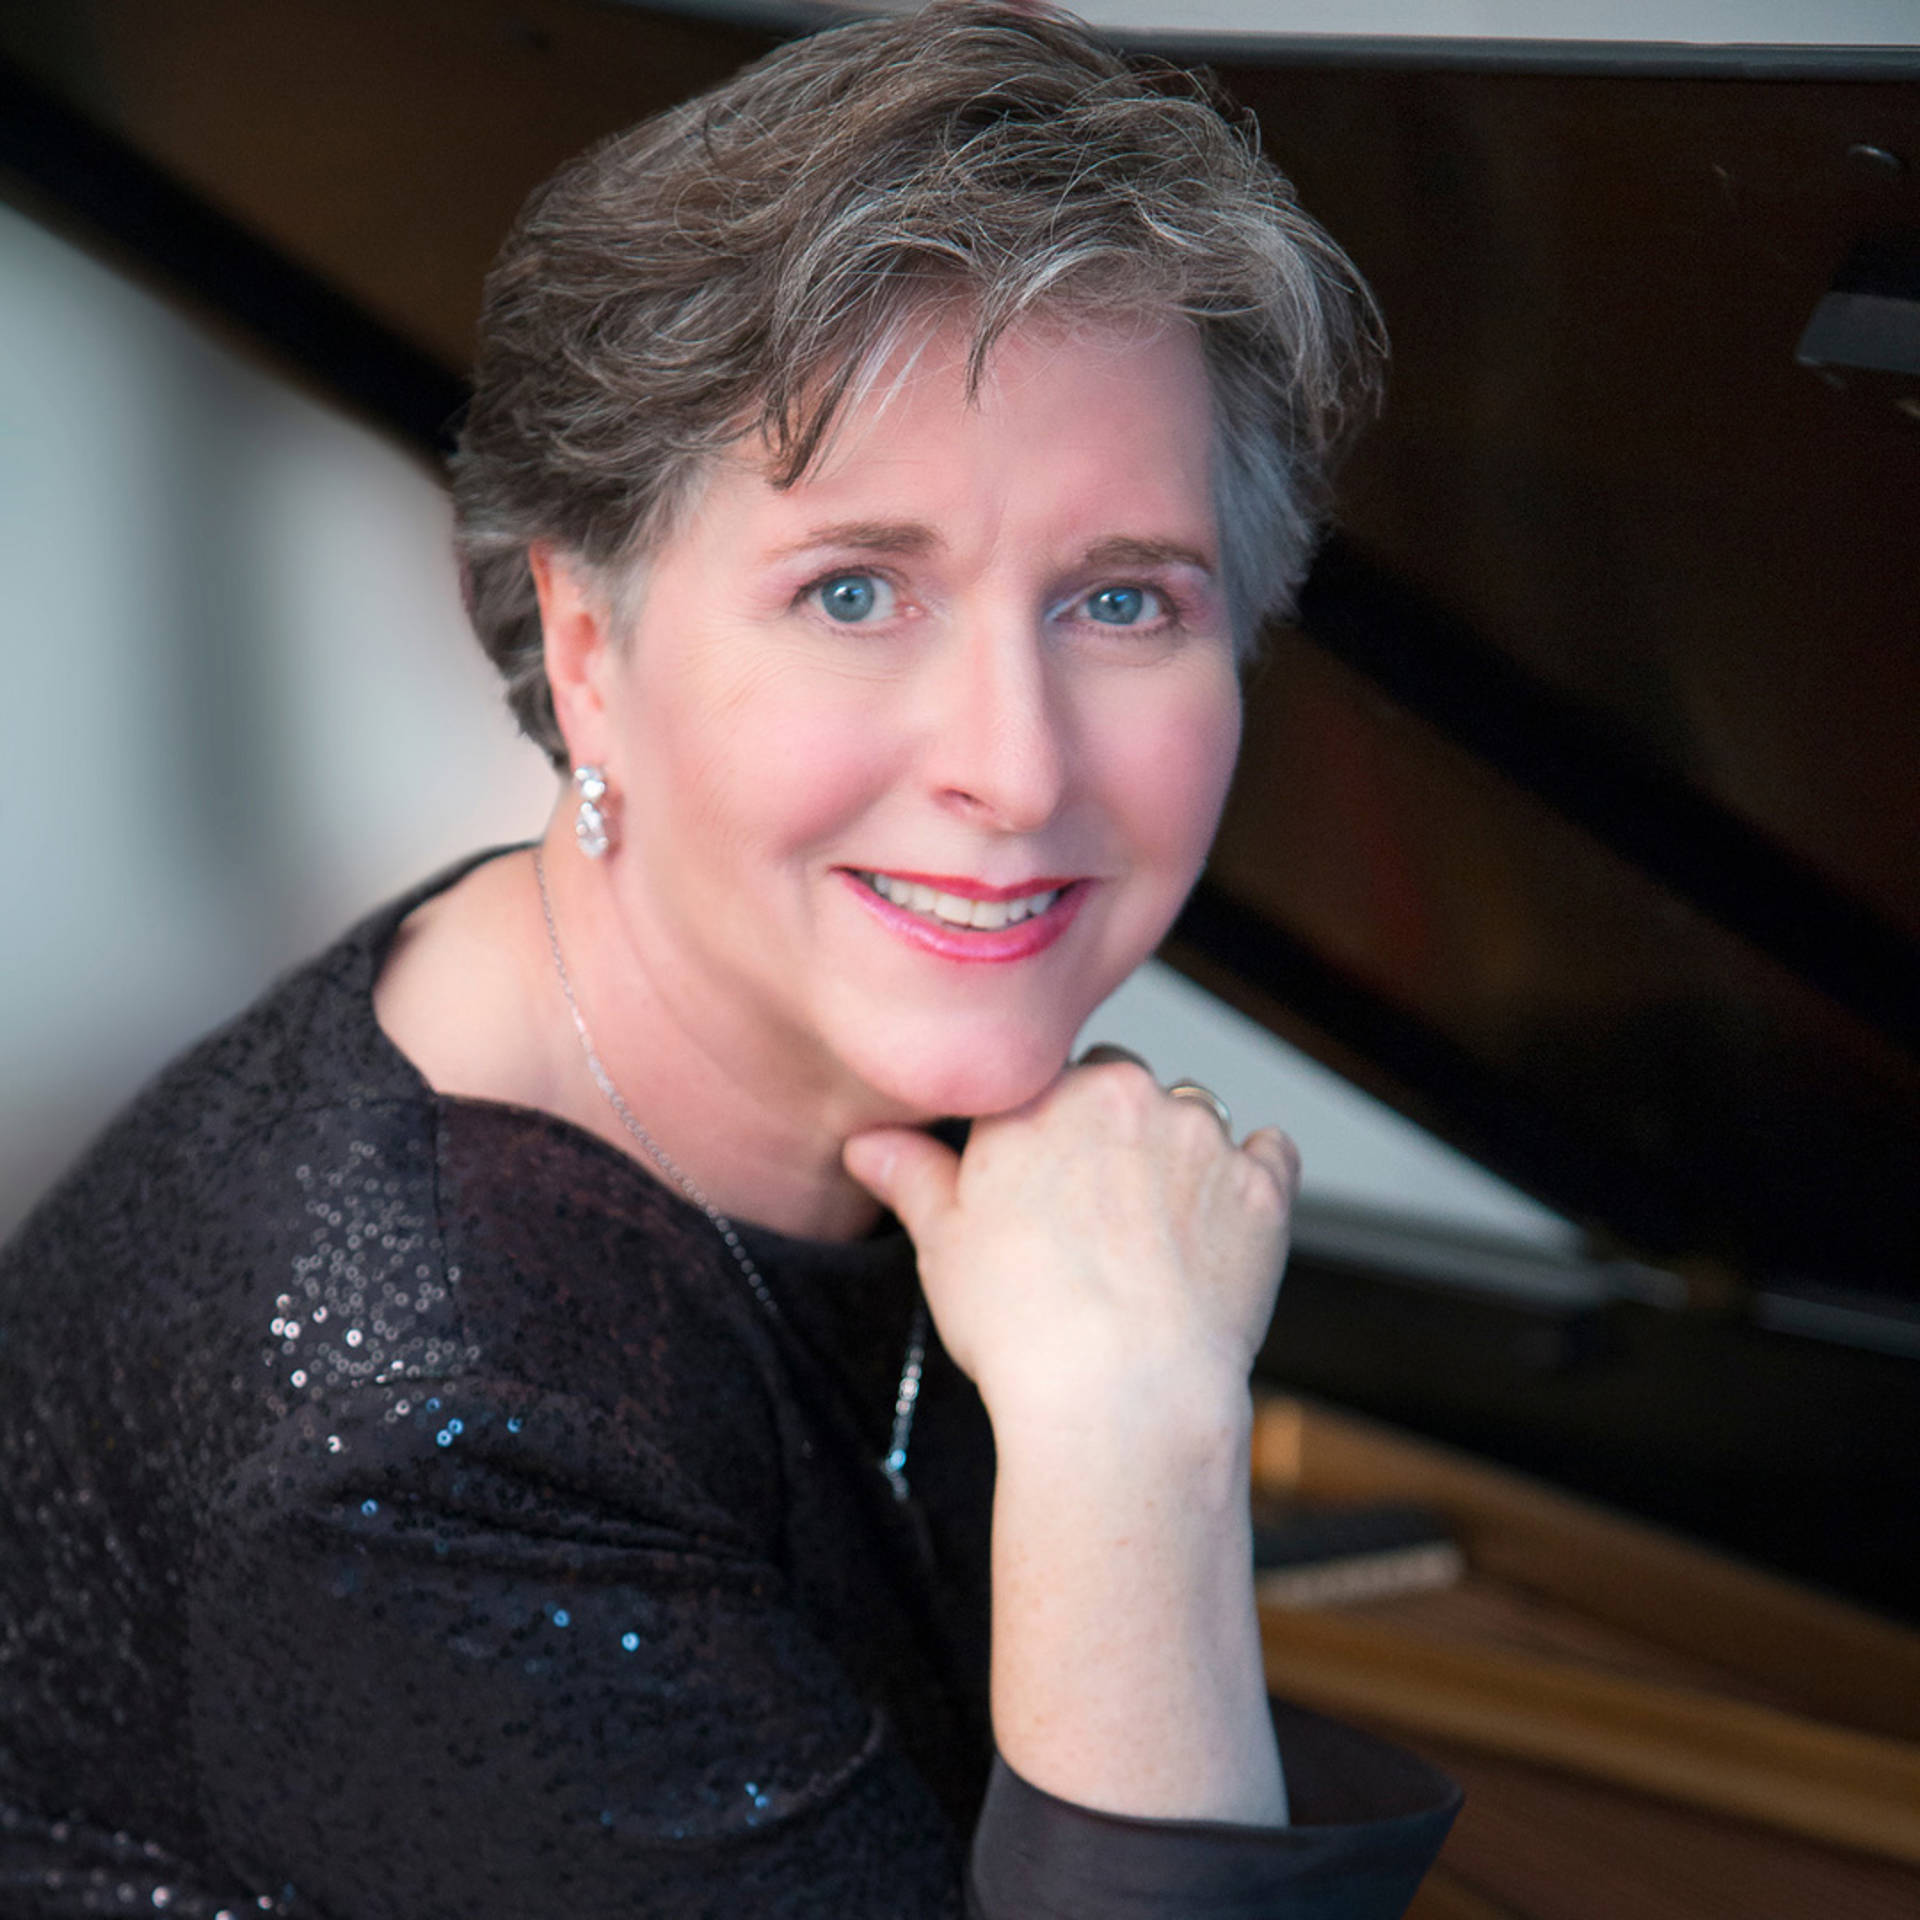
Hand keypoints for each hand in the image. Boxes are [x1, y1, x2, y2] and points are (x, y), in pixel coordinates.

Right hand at [843, 1056, 1299, 1435]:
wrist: (1122, 1398)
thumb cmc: (1022, 1325)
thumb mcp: (943, 1243)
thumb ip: (911, 1175)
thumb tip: (868, 1144)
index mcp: (1040, 1093)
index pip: (1042, 1076)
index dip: (1038, 1128)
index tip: (1037, 1179)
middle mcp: (1126, 1093)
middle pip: (1118, 1085)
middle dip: (1108, 1131)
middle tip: (1090, 1215)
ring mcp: (1203, 1136)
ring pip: (1190, 1115)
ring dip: (1176, 1152)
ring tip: (1151, 1234)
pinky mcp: (1263, 1186)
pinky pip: (1268, 1153)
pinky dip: (1250, 1177)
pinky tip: (1219, 1224)